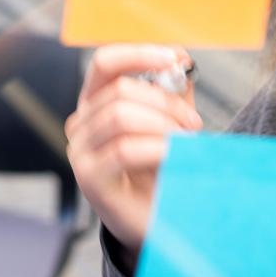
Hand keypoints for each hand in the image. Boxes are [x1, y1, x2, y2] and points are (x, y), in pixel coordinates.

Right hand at [65, 44, 201, 264]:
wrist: (160, 223)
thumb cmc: (162, 169)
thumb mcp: (171, 122)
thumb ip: (173, 91)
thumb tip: (179, 57)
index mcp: (95, 102)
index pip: (105, 63)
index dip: (138, 54)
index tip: (174, 58)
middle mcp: (81, 122)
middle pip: (119, 91)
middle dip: (165, 102)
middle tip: (195, 123)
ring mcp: (80, 149)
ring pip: (120, 116)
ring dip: (163, 125)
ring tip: (188, 143)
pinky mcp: (89, 176)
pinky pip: (123, 149)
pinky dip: (157, 148)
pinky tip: (175, 156)